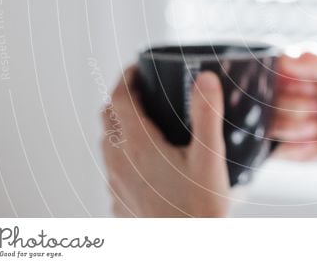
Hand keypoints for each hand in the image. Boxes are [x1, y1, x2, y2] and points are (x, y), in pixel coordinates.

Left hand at [101, 67, 229, 216]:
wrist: (185, 253)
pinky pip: (112, 170)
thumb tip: (204, 78)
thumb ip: (206, 115)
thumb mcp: (210, 159)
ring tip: (147, 122)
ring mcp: (116, 186)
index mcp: (138, 146)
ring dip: (120, 126)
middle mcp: (119, 164)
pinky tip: (147, 162)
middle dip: (122, 99)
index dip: (125, 77)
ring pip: (107, 145)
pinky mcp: (120, 204)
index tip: (138, 68)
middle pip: (107, 119)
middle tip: (144, 90)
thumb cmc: (199, 211)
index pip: (117, 98)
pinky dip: (123, 154)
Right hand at [269, 53, 316, 169]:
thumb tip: (285, 57)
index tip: (308, 84)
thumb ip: (315, 65)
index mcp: (294, 72)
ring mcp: (285, 122)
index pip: (269, 70)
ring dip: (288, 126)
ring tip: (314, 127)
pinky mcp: (288, 147)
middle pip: (263, 98)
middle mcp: (284, 95)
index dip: (283, 79)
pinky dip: (292, 148)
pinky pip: (275, 150)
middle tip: (314, 106)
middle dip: (289, 104)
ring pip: (265, 124)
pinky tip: (312, 146)